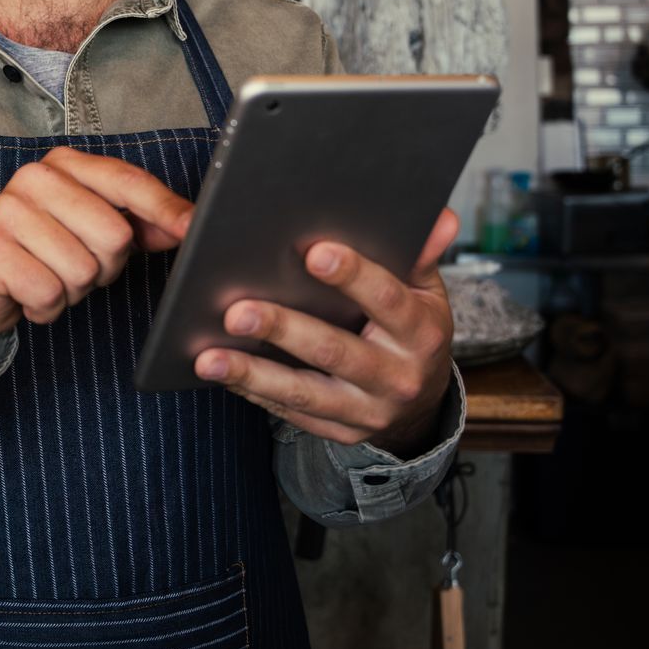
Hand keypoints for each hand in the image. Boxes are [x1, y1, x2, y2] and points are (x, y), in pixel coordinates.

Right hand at [0, 148, 192, 361]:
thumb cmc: (40, 255)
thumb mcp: (90, 233)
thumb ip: (137, 224)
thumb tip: (187, 223)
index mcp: (64, 165)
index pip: (127, 182)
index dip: (164, 208)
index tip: (195, 229)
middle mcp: (34, 178)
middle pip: (113, 235)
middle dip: (103, 269)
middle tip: (74, 268)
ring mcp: (8, 210)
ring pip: (82, 270)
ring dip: (72, 292)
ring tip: (47, 279)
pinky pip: (49, 293)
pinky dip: (45, 308)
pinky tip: (26, 296)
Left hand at [195, 210, 458, 454]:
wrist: (422, 399)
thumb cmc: (411, 328)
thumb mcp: (426, 292)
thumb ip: (419, 254)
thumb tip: (440, 216)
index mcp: (421, 333)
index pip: (387, 300)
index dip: (353, 276)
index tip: (313, 252)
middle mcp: (397, 377)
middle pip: (335, 350)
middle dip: (283, 329)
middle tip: (237, 311)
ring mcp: (368, 411)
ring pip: (305, 392)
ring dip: (252, 374)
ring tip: (207, 358)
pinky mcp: (341, 432)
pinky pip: (292, 413)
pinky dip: (254, 393)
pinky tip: (221, 373)